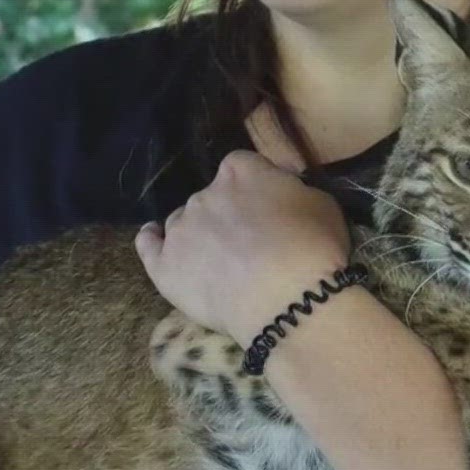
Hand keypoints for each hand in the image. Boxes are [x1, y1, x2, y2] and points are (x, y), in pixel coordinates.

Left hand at [133, 150, 351, 343]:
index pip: (241, 167)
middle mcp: (204, 193)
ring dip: (197, 234)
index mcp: (240, 170)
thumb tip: (283, 192)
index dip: (255, 189)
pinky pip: (148, 246)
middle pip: (211, 197)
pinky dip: (151, 241)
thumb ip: (293, 191)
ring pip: (182, 222)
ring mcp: (180, 229)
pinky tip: (153, 240)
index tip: (269, 209)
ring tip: (218, 261)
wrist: (287, 302)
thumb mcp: (322, 204)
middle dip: (226, 215)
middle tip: (250, 244)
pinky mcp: (163, 266)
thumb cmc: (313, 249)